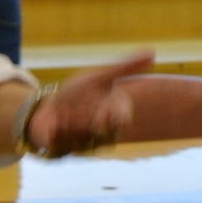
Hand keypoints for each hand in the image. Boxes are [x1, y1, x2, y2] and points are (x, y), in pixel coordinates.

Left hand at [27, 51, 155, 156]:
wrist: (48, 106)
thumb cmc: (79, 93)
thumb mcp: (99, 77)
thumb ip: (124, 68)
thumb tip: (153, 51)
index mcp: (113, 117)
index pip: (122, 120)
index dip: (113, 114)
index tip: (104, 105)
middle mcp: (102, 135)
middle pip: (102, 133)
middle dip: (86, 118)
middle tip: (77, 109)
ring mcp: (82, 146)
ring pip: (81, 139)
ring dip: (70, 122)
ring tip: (64, 113)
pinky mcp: (62, 150)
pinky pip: (61, 145)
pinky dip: (55, 130)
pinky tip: (53, 122)